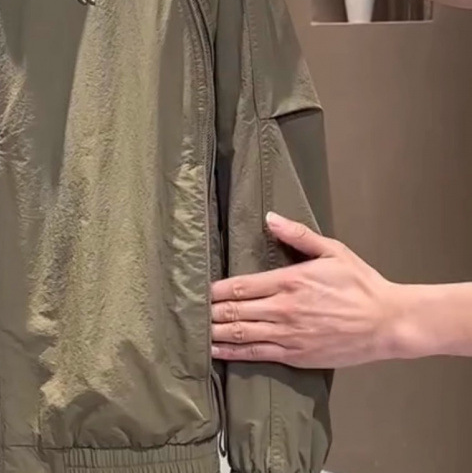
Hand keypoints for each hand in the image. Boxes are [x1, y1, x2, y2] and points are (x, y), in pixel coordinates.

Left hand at [211, 213, 404, 368]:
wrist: (387, 323)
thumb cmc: (360, 284)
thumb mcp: (333, 251)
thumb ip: (298, 235)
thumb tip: (270, 217)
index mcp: (289, 282)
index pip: (240, 287)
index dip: (215, 291)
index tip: (197, 290)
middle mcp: (284, 310)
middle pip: (235, 312)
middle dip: (208, 313)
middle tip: (185, 312)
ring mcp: (289, 336)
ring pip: (242, 335)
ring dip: (215, 333)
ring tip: (192, 331)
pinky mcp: (296, 356)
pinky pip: (257, 355)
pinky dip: (233, 353)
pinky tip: (216, 352)